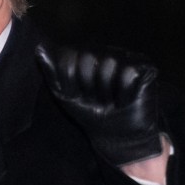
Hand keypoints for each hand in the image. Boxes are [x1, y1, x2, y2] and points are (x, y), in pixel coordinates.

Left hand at [36, 44, 162, 165]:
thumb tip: (38, 49)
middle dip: (89, 85)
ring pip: (110, 64)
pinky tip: (125, 100)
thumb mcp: (65, 94)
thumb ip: (52, 71)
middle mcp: (107, 52)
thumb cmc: (90, 113)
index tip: (80, 94)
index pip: (70, 58)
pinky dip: (124, 92)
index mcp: (87, 56)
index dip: (72, 82)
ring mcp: (127, 58)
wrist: (115, 135)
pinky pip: (129, 73)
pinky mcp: (145, 68)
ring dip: (107, 91)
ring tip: (112, 100)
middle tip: (97, 98)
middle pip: (88, 59)